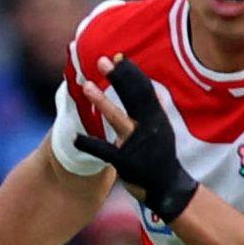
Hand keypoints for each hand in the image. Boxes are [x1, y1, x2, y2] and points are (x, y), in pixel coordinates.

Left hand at [74, 57, 199, 222]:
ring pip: (118, 119)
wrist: (168, 188)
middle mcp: (149, 127)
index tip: (118, 56)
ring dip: (102, 102)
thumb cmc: (161, 157)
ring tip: (87, 86)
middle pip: (133, 97)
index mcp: (156, 118)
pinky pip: (104, 150)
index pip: (144, 89)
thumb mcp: (162, 130)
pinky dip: (89, 143)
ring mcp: (137, 144)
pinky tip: (75, 137)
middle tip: (102, 61)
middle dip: (119, 78)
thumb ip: (153, 111)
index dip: (131, 72)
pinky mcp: (126, 162)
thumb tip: (151, 89)